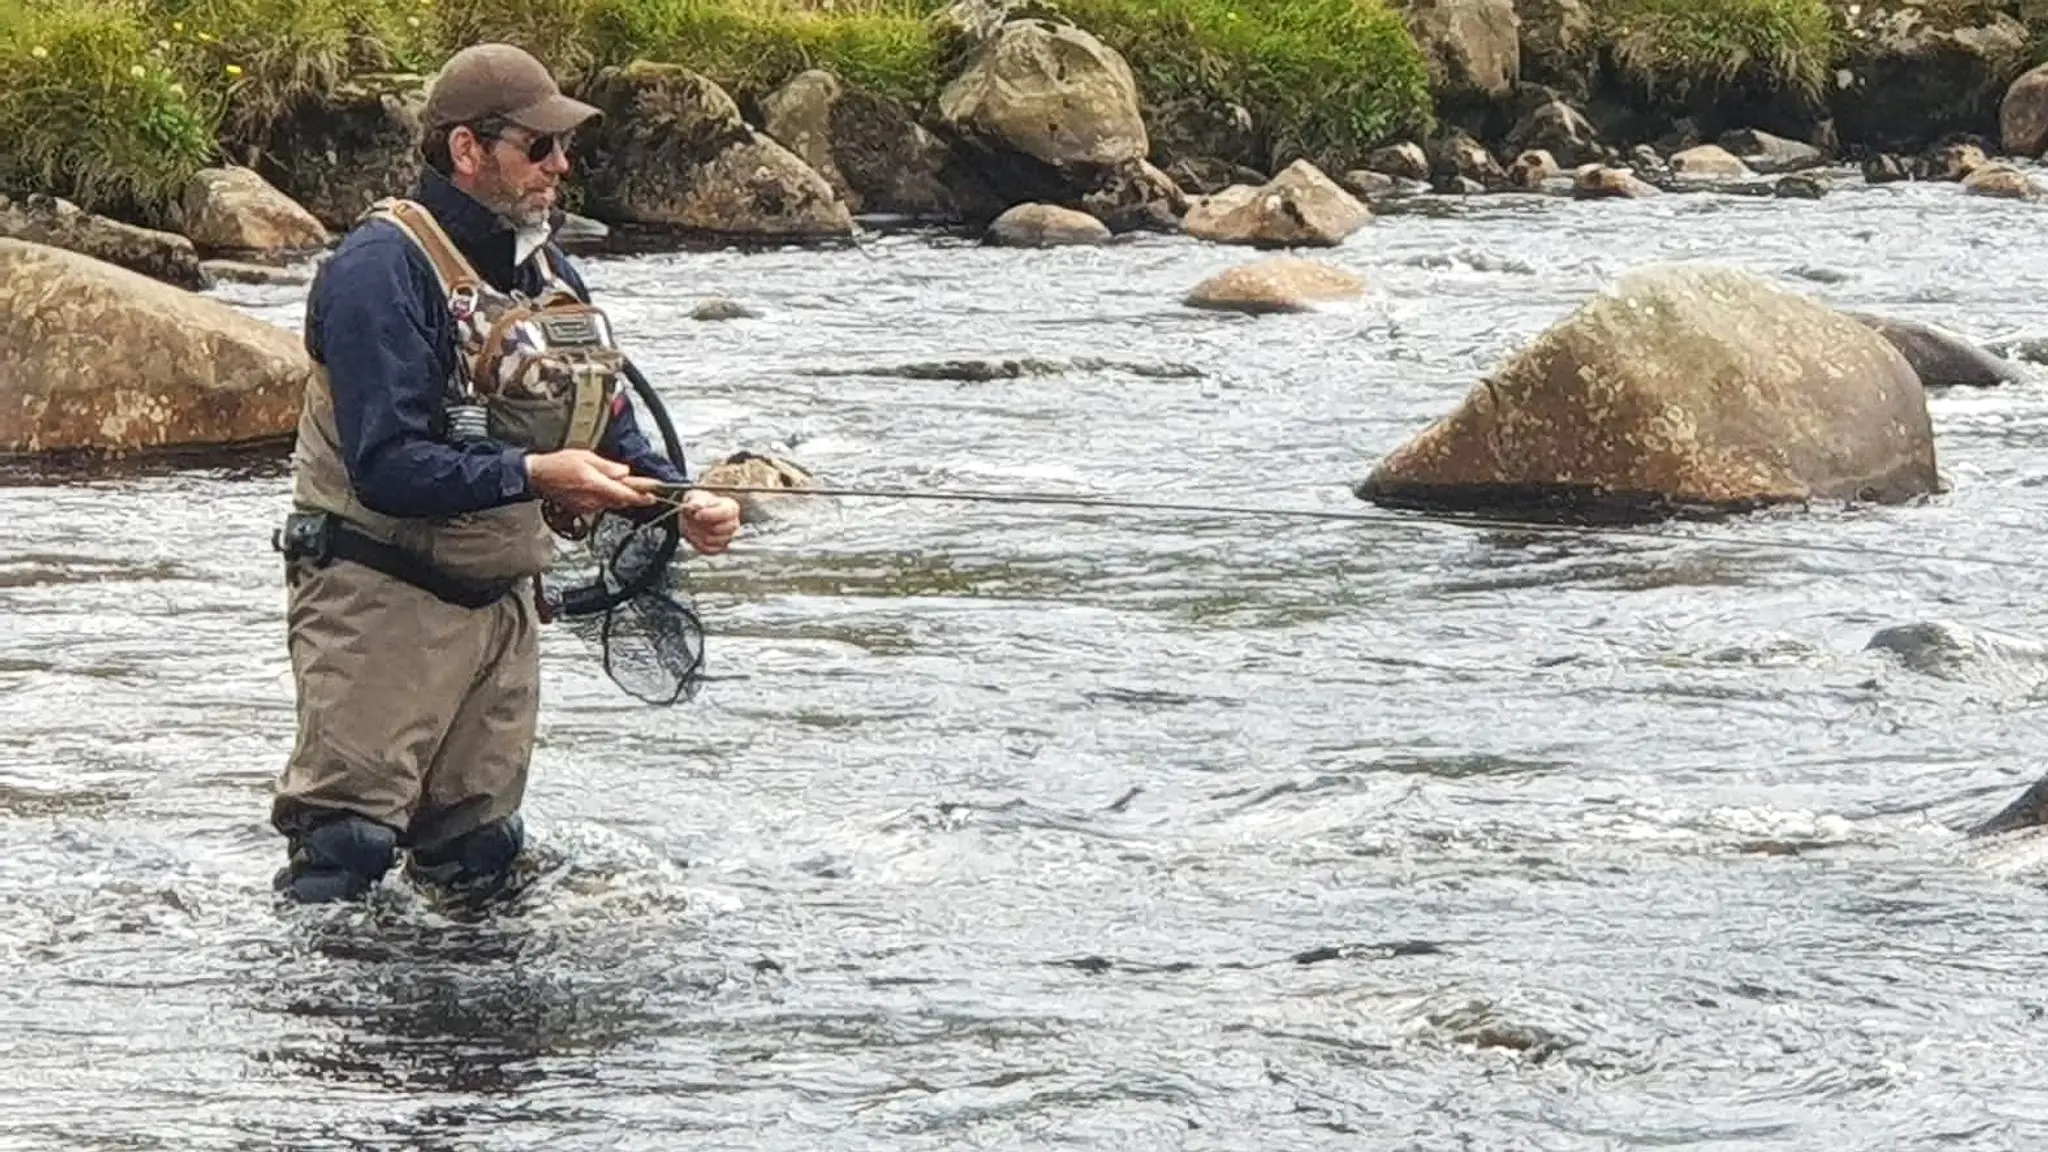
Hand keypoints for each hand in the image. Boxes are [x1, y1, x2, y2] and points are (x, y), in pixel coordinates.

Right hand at [524, 449, 655, 515]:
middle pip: (621, 499)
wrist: (538, 476)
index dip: (641, 495)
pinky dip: (603, 496)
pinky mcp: (583, 509)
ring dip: (616, 493)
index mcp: (595, 484)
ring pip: (611, 502)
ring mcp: (587, 506)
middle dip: (630, 493)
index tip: (653, 495)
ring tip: (607, 480)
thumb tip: (624, 471)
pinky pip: (600, 504)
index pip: (625, 494)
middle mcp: (593, 499)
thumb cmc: (558, 465)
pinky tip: (596, 486)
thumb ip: (607, 466)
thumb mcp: (586, 457)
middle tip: (639, 486)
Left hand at [678, 490, 740, 554]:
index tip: (696, 514)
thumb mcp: (697, 497)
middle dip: (702, 525)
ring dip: (697, 534)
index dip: (709, 514)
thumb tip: (697, 506)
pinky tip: (695, 535)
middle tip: (693, 520)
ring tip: (692, 526)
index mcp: (731, 508)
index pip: (725, 513)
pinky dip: (698, 543)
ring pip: (711, 540)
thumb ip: (696, 501)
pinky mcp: (720, 548)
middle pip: (718, 529)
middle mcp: (733, 524)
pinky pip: (708, 549)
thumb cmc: (699, 504)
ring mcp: (728, 537)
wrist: (696, 515)